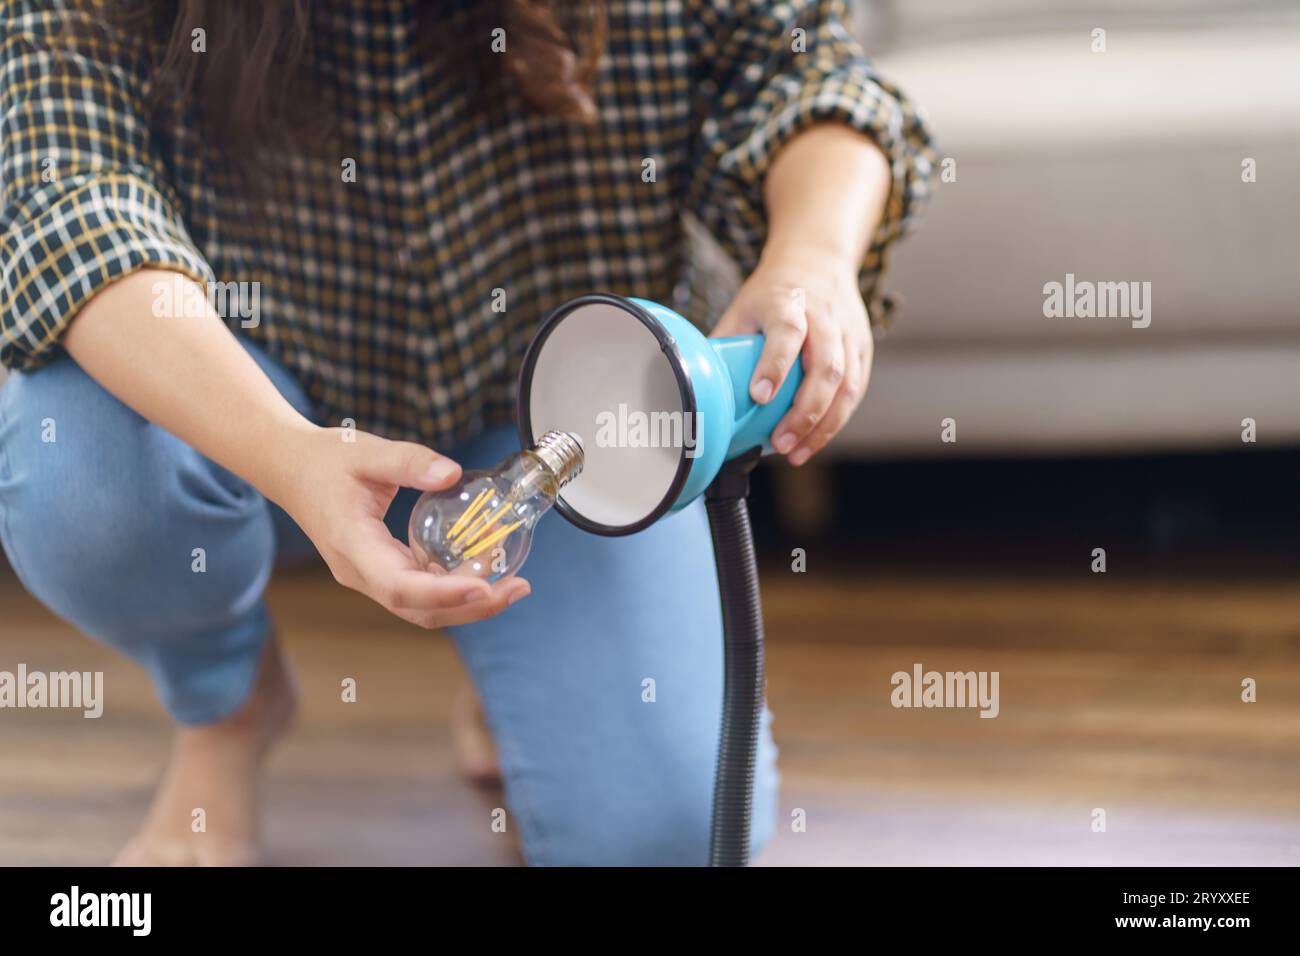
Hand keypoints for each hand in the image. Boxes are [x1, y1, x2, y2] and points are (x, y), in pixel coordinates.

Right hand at [270, 426, 529, 628]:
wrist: (289, 467)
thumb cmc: (324, 459)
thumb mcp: (367, 451)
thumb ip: (409, 461)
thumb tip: (452, 473)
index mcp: (352, 546)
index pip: (400, 587)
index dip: (443, 593)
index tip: (482, 586)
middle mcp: (360, 572)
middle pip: (419, 610)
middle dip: (472, 607)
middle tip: (519, 587)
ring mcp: (369, 575)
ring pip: (422, 607)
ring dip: (468, 603)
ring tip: (514, 583)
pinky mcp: (379, 569)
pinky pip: (420, 590)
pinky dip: (454, 586)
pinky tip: (484, 568)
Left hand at [711, 250, 873, 464]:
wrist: (818, 259)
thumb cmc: (773, 292)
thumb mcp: (742, 307)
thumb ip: (724, 345)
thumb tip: (697, 392)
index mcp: (788, 301)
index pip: (787, 332)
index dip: (775, 365)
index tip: (760, 396)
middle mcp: (824, 316)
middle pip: (825, 367)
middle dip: (804, 412)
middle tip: (779, 443)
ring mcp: (849, 332)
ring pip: (847, 385)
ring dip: (823, 426)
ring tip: (795, 453)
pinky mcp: (862, 348)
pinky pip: (856, 390)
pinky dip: (836, 420)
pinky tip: (814, 440)